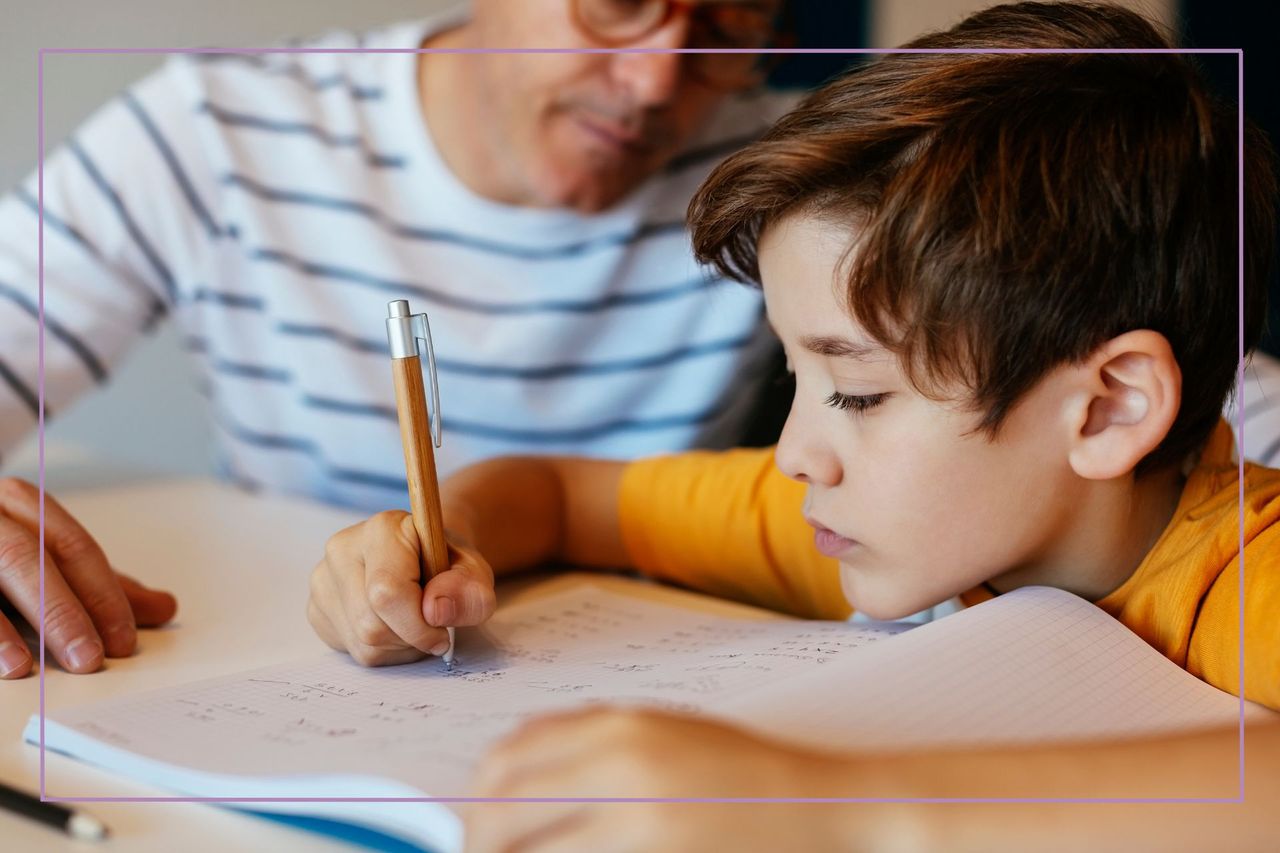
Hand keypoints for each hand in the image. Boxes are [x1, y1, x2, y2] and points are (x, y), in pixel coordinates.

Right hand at [0, 477, 177, 678]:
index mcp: (23, 505)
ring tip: (28, 667)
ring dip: (4, 626)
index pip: (74, 548)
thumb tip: (164, 608)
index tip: (124, 641)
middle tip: (91, 660)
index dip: (102, 595)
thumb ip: (101, 583)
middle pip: (29, 559)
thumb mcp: (49, 556)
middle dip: (62, 612)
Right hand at [307, 510, 496, 665]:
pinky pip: (351, 650)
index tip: (442, 631)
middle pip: (371, 624)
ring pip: (362, 643)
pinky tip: (394, 626)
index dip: (419, 625)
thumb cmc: (449, 563)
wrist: (424, 556)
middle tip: (432, 625)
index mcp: (382, 529)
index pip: (387, 592)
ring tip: (414, 621)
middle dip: (411, 637)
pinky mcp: (317, 608)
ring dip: (399, 646)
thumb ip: (468, 589)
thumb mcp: (475, 572)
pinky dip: (382, 650)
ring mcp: (323, 579)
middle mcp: (342, 549)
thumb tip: (435, 612)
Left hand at [465, 707, 858, 852]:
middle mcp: (618, 765)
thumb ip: (591, 747)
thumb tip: (511, 781)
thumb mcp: (663, 735)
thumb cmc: (744, 774)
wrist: (818, 808)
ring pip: (527, 845)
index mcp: (619, 726)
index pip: (507, 759)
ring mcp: (635, 819)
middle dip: (479, 842)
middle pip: (501, 807)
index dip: (477, 802)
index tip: (477, 829)